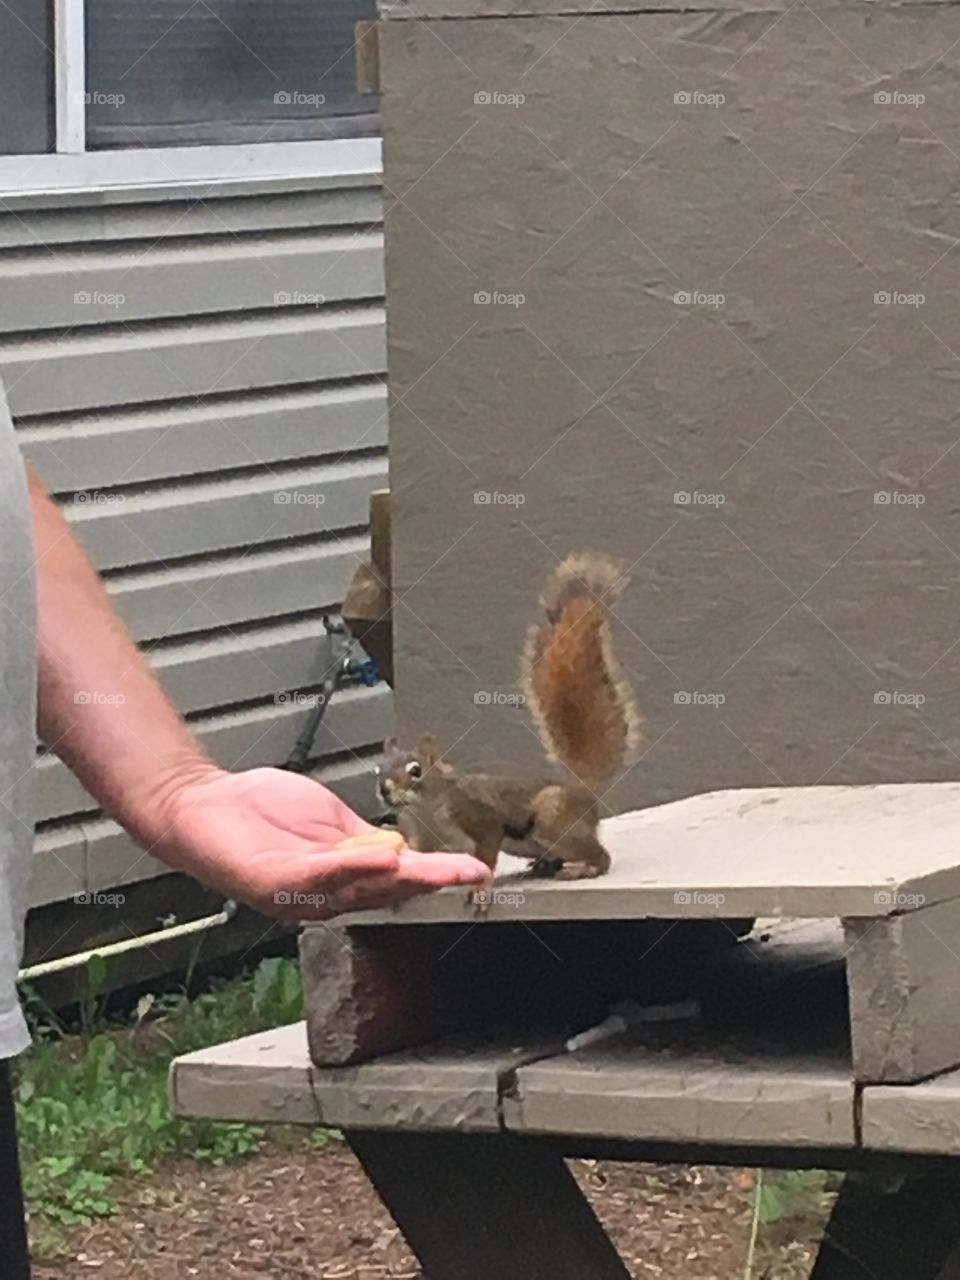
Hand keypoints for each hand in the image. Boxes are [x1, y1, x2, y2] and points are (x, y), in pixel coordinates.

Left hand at [150, 766, 488, 920]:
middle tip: (472, 876)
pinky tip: (380, 858)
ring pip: (356, 888)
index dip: (438, 877)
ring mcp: (296, 893)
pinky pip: (316, 877)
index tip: (476, 871)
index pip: (398, 881)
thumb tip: (403, 850)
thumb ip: (362, 841)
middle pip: (387, 891)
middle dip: (432, 882)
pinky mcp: (270, 882)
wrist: (202, 805)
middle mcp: (323, 896)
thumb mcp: (327, 824)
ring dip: (398, 880)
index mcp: (342, 879)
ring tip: (435, 871)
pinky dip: (351, 869)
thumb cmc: (258, 813)